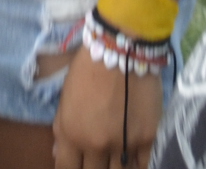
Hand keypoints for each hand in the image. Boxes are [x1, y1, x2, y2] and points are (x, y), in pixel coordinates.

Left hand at [51, 50, 163, 168]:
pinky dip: (135, 166)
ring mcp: (123, 143)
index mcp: (72, 134)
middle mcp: (96, 144)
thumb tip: (59, 155)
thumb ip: (62, 130)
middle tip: (96, 162)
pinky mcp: (147, 138)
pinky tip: (130, 161)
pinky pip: (142, 166)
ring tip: (112, 161)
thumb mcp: (65, 98)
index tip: (76, 166)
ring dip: (115, 168)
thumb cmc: (88, 69)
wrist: (122, 50)